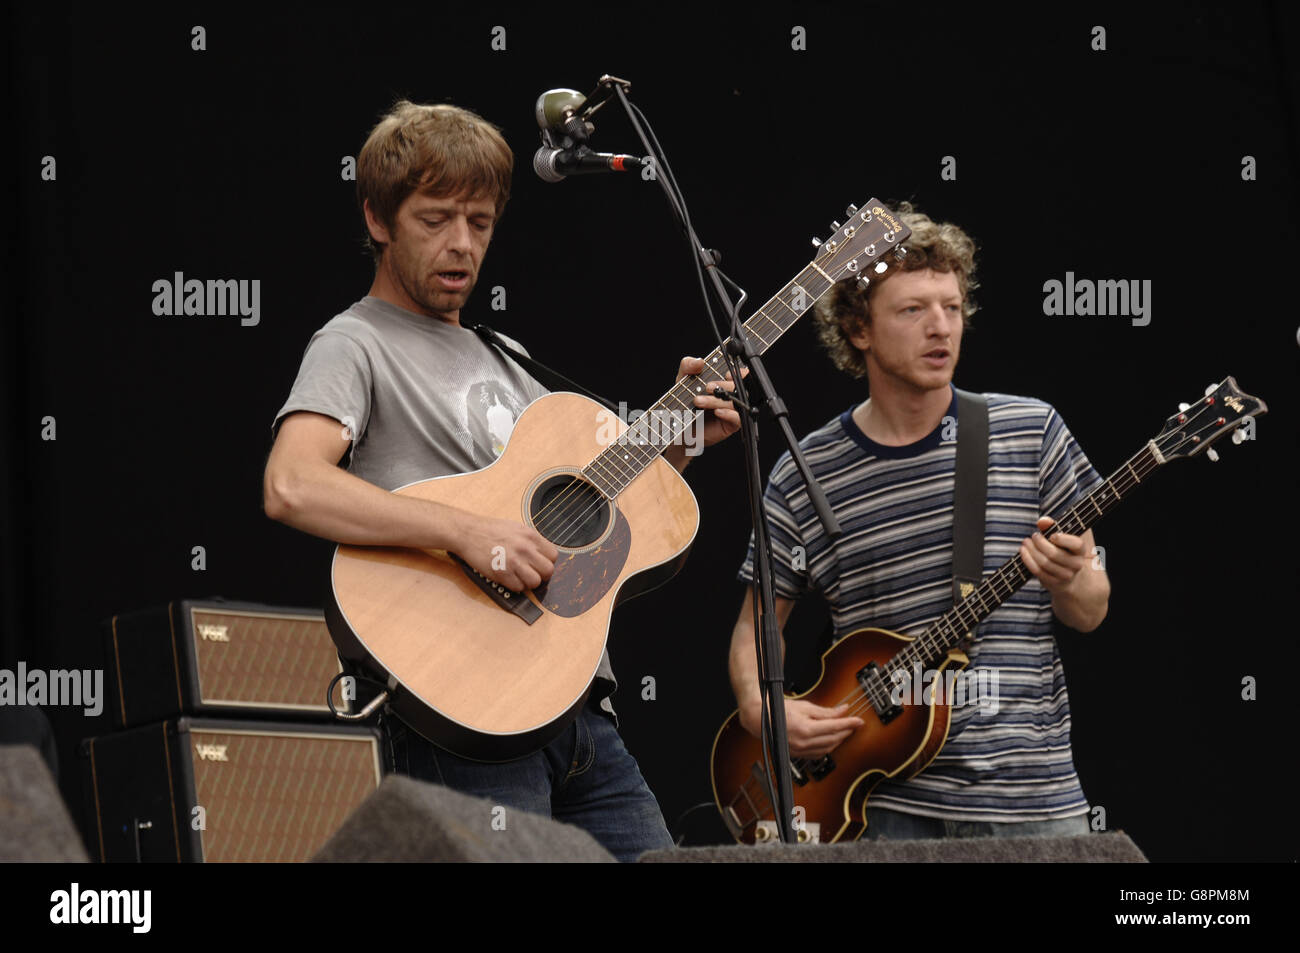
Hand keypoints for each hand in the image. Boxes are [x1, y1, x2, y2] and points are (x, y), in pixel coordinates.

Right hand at [457, 516, 558, 591]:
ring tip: (520, 577)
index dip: (547, 562)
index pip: (553, 555)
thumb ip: (531, 541)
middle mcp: (525, 548)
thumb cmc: (490, 530)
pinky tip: (508, 578)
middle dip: (541, 575)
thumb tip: (542, 554)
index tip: (539, 564)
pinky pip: (518, 588)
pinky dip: (515, 586)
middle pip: (548, 571)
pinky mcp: (502, 573)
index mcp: (530, 536)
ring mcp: (514, 562)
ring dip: (529, 583)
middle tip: (532, 573)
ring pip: (535, 582)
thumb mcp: (516, 528)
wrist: (468, 532)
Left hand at [675, 355, 745, 448]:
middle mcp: (730, 396)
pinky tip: (716, 412)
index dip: (738, 373)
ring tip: (700, 402)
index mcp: (724, 383)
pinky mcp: (732, 424)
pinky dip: (729, 414)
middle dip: (721, 386)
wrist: (679, 428)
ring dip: (717, 401)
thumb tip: (699, 361)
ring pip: (735, 402)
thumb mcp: (683, 381)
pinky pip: (738, 418)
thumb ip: (688, 366)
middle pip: (737, 387)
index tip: (726, 374)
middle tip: (706, 388)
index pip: (739, 374)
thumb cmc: (685, 404)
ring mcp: (733, 410)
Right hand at [741, 697, 863, 757]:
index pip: (835, 727)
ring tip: (844, 731)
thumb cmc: (780, 710)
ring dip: (838, 740)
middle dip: (846, 732)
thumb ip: (826, 711)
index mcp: (806, 729)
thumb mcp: (805, 706)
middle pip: (833, 739)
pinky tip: (830, 740)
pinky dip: (827, 747)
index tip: (859, 721)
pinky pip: (818, 754)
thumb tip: (843, 710)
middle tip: (853, 724)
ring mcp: (800, 751)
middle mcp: (803, 743)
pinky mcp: (798, 755)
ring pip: (827, 749)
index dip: (849, 724)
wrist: (761, 719)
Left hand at [1019, 516, 1087, 593]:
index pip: (1076, 544)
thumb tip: (1042, 521)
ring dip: (1032, 551)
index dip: (1064, 539)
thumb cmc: (1063, 550)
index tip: (1052, 535)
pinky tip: (1024, 552)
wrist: (1069, 575)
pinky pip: (1038, 571)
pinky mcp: (1053, 582)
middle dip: (1040, 543)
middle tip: (1033, 536)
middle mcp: (1076, 564)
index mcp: (1081, 551)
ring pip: (1044, 563)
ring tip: (1026, 542)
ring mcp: (1065, 575)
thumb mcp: (1062, 538)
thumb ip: (1052, 527)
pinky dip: (1028, 560)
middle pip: (1054, 554)